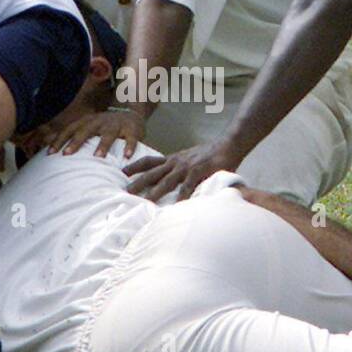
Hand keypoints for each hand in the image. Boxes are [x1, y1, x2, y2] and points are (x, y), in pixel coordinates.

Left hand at [50, 108, 145, 158]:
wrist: (130, 113)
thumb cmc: (104, 126)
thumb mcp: (88, 127)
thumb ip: (73, 136)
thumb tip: (49, 149)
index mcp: (87, 121)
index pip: (70, 130)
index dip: (59, 140)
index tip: (49, 153)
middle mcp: (99, 121)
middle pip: (85, 131)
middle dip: (75, 142)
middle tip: (66, 154)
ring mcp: (116, 125)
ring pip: (108, 134)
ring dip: (102, 145)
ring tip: (98, 157)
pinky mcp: (132, 130)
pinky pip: (131, 138)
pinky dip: (129, 146)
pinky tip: (126, 156)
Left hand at [124, 138, 241, 202]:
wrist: (228, 144)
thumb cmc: (210, 155)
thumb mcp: (189, 159)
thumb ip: (180, 169)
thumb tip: (171, 180)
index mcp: (173, 159)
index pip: (149, 161)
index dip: (135, 166)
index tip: (122, 172)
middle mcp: (176, 162)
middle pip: (152, 172)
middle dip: (138, 182)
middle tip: (125, 192)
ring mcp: (187, 167)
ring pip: (166, 181)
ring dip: (155, 191)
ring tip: (145, 201)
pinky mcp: (199, 171)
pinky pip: (188, 186)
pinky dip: (182, 197)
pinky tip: (177, 207)